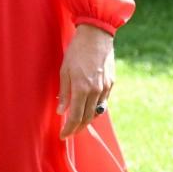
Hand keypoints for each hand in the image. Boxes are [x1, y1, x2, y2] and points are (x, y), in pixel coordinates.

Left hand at [58, 23, 114, 139]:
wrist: (97, 36)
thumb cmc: (76, 51)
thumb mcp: (64, 71)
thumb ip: (64, 93)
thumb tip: (61, 111)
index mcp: (82, 88)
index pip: (76, 117)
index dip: (69, 128)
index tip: (63, 135)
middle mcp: (96, 91)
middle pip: (87, 118)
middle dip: (77, 128)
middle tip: (69, 133)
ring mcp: (105, 88)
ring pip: (97, 112)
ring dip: (87, 120)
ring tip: (78, 124)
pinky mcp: (111, 83)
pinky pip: (103, 102)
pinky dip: (95, 109)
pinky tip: (89, 110)